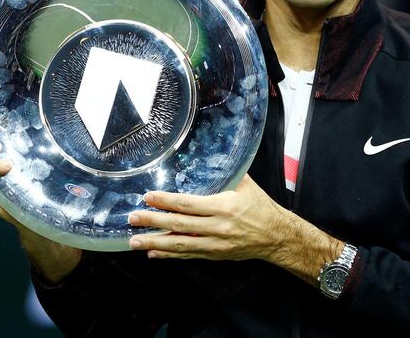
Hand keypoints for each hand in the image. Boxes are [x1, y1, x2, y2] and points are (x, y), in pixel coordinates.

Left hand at [127, 174, 288, 261]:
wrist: (276, 236)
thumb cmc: (261, 207)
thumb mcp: (246, 184)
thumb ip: (225, 172)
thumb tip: (207, 154)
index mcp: (224, 207)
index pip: (189, 204)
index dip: (166, 201)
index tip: (148, 197)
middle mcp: (217, 227)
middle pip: (179, 225)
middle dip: (153, 222)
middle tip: (133, 219)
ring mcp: (215, 244)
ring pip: (180, 245)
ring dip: (155, 243)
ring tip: (135, 241)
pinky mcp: (215, 254)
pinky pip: (189, 255)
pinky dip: (169, 255)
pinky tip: (153, 253)